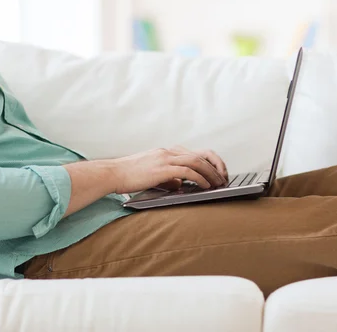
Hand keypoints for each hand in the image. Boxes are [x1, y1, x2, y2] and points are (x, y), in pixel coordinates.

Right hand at [110, 147, 227, 194]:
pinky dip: (200, 178)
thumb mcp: (152, 174)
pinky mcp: (162, 169)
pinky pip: (188, 171)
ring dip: (211, 173)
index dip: (210, 161)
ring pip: (197, 161)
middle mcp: (168, 151)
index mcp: (166, 151)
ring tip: (219, 183)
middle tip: (224, 177)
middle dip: (216, 166)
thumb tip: (180, 184)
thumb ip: (167, 176)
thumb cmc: (128, 176)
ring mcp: (165, 158)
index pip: (195, 152)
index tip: (218, 172)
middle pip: (201, 154)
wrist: (112, 173)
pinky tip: (206, 186)